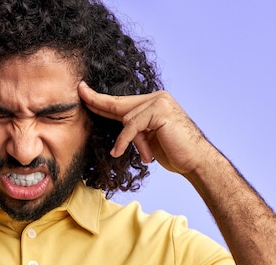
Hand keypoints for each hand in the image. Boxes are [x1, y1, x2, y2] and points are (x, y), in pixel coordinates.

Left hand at [78, 82, 210, 174]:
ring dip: (132, 141)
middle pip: (120, 104)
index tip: (84, 93)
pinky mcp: (159, 111)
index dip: (102, 100)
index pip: (122, 103)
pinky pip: (132, 126)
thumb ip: (134, 129)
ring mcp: (159, 102)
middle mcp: (157, 98)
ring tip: (148, 155)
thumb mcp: (148, 139)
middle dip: (98, 102)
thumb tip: (118, 126)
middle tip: (80, 92)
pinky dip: (125, 141)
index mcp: (153, 102)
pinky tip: (118, 151)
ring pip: (127, 119)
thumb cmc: (174, 153)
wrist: (196, 162)